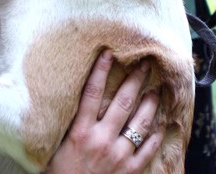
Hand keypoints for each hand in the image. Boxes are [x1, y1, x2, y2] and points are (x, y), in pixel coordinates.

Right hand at [45, 51, 161, 172]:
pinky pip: (148, 149)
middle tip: (145, 63)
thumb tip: (68, 100)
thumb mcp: (54, 149)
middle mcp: (100, 141)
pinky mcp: (129, 171)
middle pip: (123, 102)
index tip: (109, 53)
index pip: (91, 93)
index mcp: (78, 133)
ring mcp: (117, 156)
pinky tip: (162, 123)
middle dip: (135, 80)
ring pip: (140, 123)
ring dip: (151, 103)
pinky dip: (157, 134)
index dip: (101, 71)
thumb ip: (65, 126)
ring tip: (157, 89)